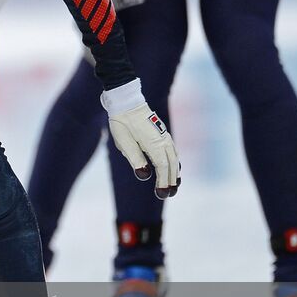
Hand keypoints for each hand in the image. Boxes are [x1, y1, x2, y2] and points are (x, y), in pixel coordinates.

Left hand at [102, 80, 179, 200]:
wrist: (127, 101)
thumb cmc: (122, 122)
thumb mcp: (124, 142)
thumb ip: (135, 158)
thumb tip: (145, 175)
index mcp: (154, 143)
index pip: (162, 167)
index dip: (164, 182)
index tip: (162, 194)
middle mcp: (163, 140)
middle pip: (171, 164)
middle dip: (171, 180)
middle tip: (169, 194)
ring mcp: (164, 136)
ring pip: (174, 157)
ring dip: (174, 172)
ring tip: (174, 184)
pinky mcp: (162, 134)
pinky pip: (172, 151)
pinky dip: (173, 161)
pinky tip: (172, 167)